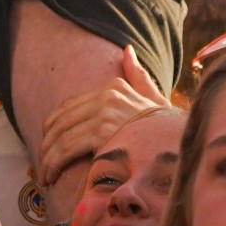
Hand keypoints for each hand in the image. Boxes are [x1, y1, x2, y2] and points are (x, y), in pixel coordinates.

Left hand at [36, 46, 168, 187]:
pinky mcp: (103, 133)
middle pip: (61, 120)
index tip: (46, 143)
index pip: (70, 105)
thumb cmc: (168, 128)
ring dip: (47, 158)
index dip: (53, 126)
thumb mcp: (153, 98)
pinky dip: (54, 162)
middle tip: (41, 164)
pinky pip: (68, 148)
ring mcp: (104, 113)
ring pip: (61, 136)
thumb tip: (127, 50)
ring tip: (45, 175)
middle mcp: (107, 96)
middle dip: (46, 144)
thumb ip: (138, 76)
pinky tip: (51, 175)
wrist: (184, 143)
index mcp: (114, 86)